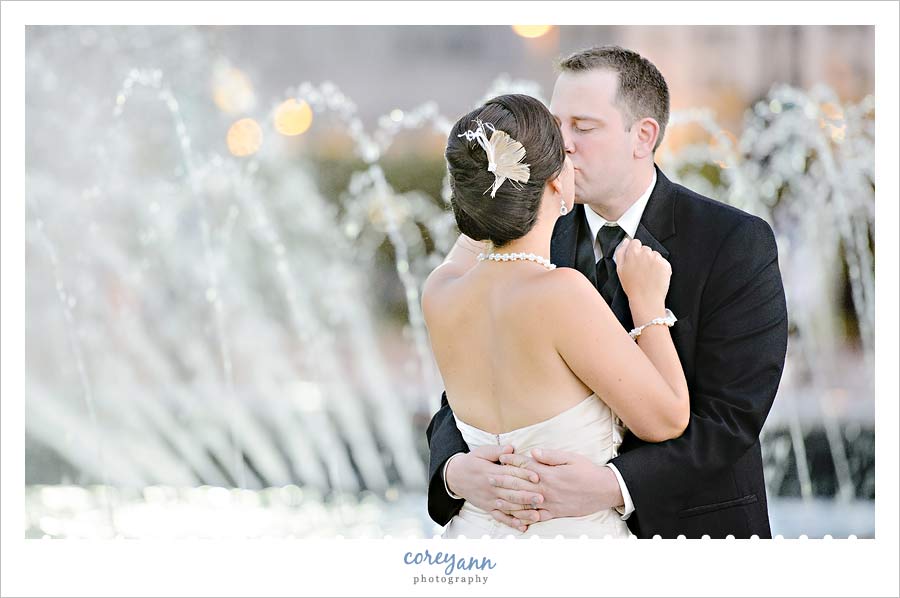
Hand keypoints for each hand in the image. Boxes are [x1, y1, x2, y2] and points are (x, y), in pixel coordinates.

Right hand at [445, 445, 544, 531]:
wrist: (454, 477)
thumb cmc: (471, 462)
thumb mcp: (481, 452)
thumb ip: (496, 451)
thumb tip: (511, 448)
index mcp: (491, 472)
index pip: (510, 474)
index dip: (524, 475)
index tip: (537, 477)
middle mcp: (491, 488)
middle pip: (511, 492)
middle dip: (527, 496)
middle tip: (542, 498)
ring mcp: (490, 500)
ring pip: (508, 507)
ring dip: (522, 512)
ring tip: (536, 515)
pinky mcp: (488, 508)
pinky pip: (500, 517)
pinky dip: (511, 523)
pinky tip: (522, 527)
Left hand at [494, 448, 622, 523]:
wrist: (604, 490)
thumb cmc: (588, 471)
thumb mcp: (571, 457)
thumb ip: (551, 456)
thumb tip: (534, 451)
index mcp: (550, 474)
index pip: (526, 467)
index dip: (512, 461)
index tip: (500, 458)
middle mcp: (547, 490)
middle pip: (521, 486)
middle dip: (504, 482)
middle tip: (489, 478)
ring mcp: (551, 503)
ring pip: (526, 504)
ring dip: (510, 501)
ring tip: (496, 499)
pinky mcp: (556, 513)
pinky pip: (537, 517)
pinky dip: (525, 518)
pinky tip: (515, 518)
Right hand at [615, 238, 670, 320]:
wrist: (646, 299)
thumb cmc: (632, 287)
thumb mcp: (619, 269)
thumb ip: (621, 252)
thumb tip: (625, 241)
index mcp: (633, 252)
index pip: (635, 242)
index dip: (634, 251)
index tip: (635, 260)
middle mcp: (646, 253)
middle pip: (646, 249)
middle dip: (644, 257)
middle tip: (641, 270)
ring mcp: (657, 258)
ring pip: (655, 255)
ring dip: (652, 262)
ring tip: (648, 275)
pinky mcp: (666, 264)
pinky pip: (663, 262)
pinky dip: (660, 268)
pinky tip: (655, 276)